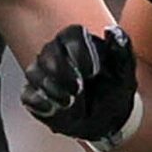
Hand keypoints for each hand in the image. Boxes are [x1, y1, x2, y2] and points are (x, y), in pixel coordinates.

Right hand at [21, 23, 138, 143]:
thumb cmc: (115, 90)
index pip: (71, 35)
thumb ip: (121, 49)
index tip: (93, 72)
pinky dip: (39, 102)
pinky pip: (27, 94)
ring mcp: (43, 74)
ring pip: (34, 72)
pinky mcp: (35, 95)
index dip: (80, 51)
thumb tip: (112, 31)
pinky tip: (55, 109)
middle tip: (78, 89)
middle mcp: (57, 54)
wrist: (108, 120)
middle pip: (48, 52)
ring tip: (69, 102)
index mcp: (79, 42)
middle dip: (61, 71)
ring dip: (51, 88)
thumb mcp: (125, 72)